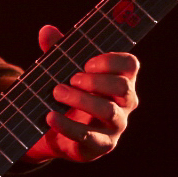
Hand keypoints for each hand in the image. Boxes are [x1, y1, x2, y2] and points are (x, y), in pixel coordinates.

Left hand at [23, 25, 138, 163]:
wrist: (55, 129)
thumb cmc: (67, 92)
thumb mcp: (61, 70)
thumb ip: (56, 51)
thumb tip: (47, 31)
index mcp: (120, 78)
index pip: (130, 64)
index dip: (111, 61)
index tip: (87, 62)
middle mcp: (124, 102)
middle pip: (123, 87)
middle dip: (96, 81)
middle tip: (71, 79)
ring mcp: (116, 125)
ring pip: (110, 111)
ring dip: (82, 100)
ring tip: (57, 93)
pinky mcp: (101, 145)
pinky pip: (90, 138)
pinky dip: (68, 126)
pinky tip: (50, 117)